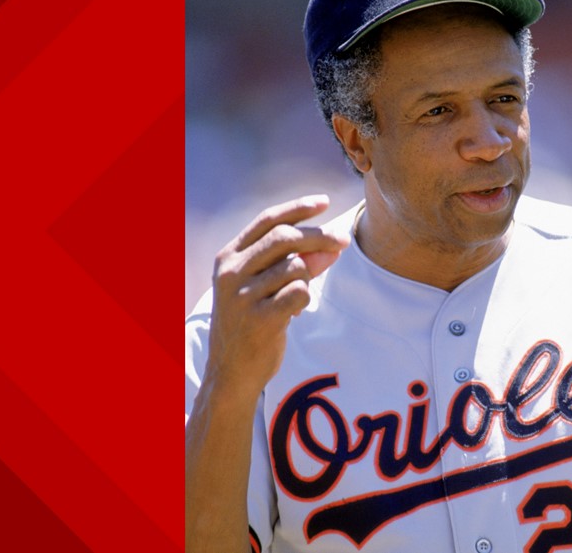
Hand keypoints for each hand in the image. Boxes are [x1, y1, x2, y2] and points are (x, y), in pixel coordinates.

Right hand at [204, 195, 349, 395]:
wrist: (232, 371)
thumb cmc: (252, 323)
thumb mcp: (265, 286)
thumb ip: (296, 262)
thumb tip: (333, 246)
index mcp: (228, 257)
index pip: (267, 220)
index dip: (298, 208)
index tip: (324, 202)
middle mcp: (231, 272)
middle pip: (285, 237)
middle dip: (320, 236)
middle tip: (343, 242)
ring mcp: (243, 296)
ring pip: (296, 267)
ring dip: (308, 278)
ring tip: (294, 298)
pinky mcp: (260, 319)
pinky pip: (300, 293)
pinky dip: (304, 299)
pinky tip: (292, 313)